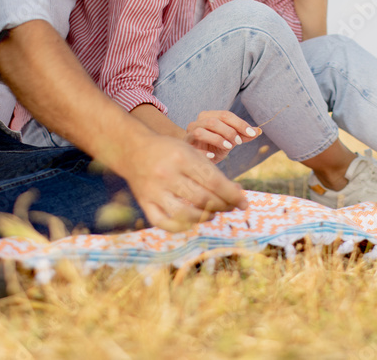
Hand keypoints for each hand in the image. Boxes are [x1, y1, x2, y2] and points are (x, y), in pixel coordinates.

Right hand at [118, 132, 248, 231]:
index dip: (232, 195)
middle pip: (203, 199)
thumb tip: (237, 193)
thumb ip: (212, 172)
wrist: (132, 150)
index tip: (244, 203)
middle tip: (231, 207)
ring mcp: (154, 190)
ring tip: (213, 212)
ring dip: (205, 217)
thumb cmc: (169, 151)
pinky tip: (193, 221)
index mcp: (182, 157)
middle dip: (223, 206)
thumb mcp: (191, 152)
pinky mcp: (144, 203)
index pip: (214, 182)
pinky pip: (165, 223)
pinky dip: (182, 226)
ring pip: (186, 214)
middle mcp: (167, 174)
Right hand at [185, 110, 261, 162]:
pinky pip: (192, 148)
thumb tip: (259, 131)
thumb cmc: (215, 146)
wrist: (198, 157)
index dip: (240, 123)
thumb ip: (243, 135)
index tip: (252, 133)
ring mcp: (189, 134)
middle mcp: (197, 122)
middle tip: (238, 142)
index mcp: (209, 116)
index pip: (226, 115)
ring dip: (217, 139)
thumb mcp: (231, 140)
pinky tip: (212, 156)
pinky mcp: (186, 146)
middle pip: (213, 121)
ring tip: (228, 147)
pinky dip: (203, 152)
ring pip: (201, 131)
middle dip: (229, 131)